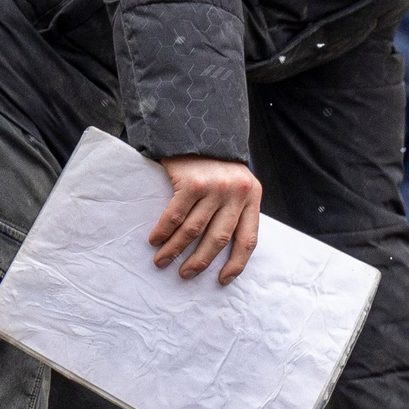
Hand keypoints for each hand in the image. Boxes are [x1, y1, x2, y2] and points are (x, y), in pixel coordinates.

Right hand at [151, 157, 261, 283]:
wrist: (196, 129)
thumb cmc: (215, 164)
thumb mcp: (237, 184)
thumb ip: (235, 210)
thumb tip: (224, 249)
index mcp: (252, 197)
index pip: (247, 239)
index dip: (236, 263)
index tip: (222, 280)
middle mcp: (237, 193)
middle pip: (219, 239)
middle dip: (200, 261)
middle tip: (186, 274)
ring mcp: (214, 187)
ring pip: (194, 230)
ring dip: (176, 250)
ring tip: (163, 261)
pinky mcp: (192, 182)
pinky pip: (175, 215)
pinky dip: (164, 231)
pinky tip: (155, 240)